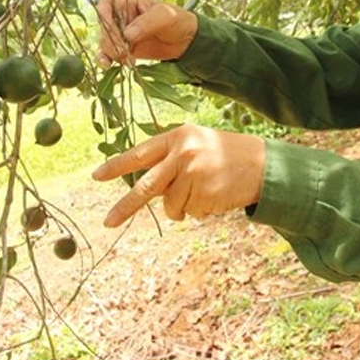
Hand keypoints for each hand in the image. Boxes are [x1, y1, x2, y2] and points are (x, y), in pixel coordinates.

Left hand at [91, 124, 265, 227]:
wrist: (263, 164)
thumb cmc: (226, 155)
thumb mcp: (196, 144)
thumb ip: (170, 159)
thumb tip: (145, 190)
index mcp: (177, 137)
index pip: (140, 153)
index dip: (116, 166)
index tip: (96, 176)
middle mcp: (182, 153)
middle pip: (145, 187)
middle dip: (125, 207)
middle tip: (107, 222)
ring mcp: (193, 174)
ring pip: (171, 206)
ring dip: (182, 208)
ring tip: (203, 192)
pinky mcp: (205, 193)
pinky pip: (190, 212)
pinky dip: (200, 210)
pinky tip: (215, 195)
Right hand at [95, 0, 197, 66]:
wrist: (185, 41)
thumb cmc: (177, 20)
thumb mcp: (166, 16)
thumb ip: (146, 22)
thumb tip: (127, 34)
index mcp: (129, 2)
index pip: (107, 4)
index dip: (104, 16)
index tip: (110, 29)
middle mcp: (121, 16)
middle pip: (104, 26)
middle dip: (111, 40)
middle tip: (123, 51)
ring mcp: (121, 33)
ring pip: (104, 41)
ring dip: (110, 51)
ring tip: (126, 58)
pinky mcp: (123, 48)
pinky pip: (108, 53)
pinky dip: (106, 59)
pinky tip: (108, 64)